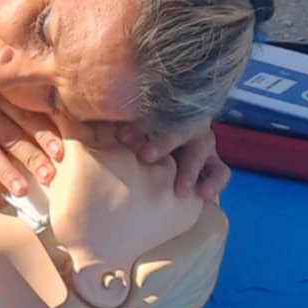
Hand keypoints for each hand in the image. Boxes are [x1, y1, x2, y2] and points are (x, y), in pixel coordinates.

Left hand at [109, 118, 230, 200]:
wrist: (164, 153)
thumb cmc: (135, 137)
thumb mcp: (124, 127)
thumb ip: (112, 126)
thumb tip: (87, 131)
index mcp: (164, 112)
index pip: (156, 112)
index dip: (140, 124)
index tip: (122, 137)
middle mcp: (185, 124)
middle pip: (180, 127)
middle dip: (164, 142)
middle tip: (145, 157)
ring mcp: (201, 143)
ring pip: (201, 149)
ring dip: (189, 168)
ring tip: (179, 190)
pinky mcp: (213, 163)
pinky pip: (220, 171)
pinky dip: (214, 181)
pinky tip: (202, 195)